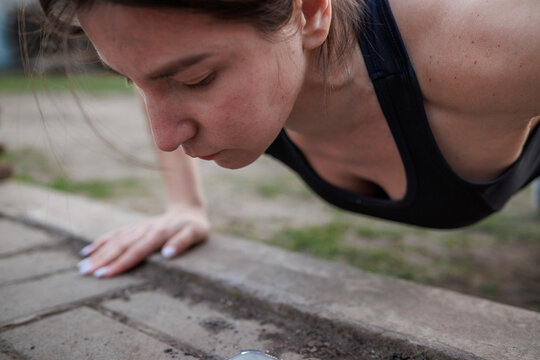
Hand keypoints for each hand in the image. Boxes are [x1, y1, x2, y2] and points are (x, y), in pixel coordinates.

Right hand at [76, 206, 209, 277]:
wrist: (188, 210)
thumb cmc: (194, 226)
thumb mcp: (195, 233)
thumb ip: (182, 242)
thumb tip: (167, 254)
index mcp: (158, 234)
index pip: (136, 251)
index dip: (120, 263)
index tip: (104, 275)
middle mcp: (144, 230)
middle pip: (120, 246)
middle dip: (102, 260)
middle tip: (84, 273)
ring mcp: (138, 228)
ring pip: (115, 240)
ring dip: (98, 252)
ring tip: (81, 265)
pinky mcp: (135, 227)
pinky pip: (115, 234)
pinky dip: (101, 241)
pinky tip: (87, 250)